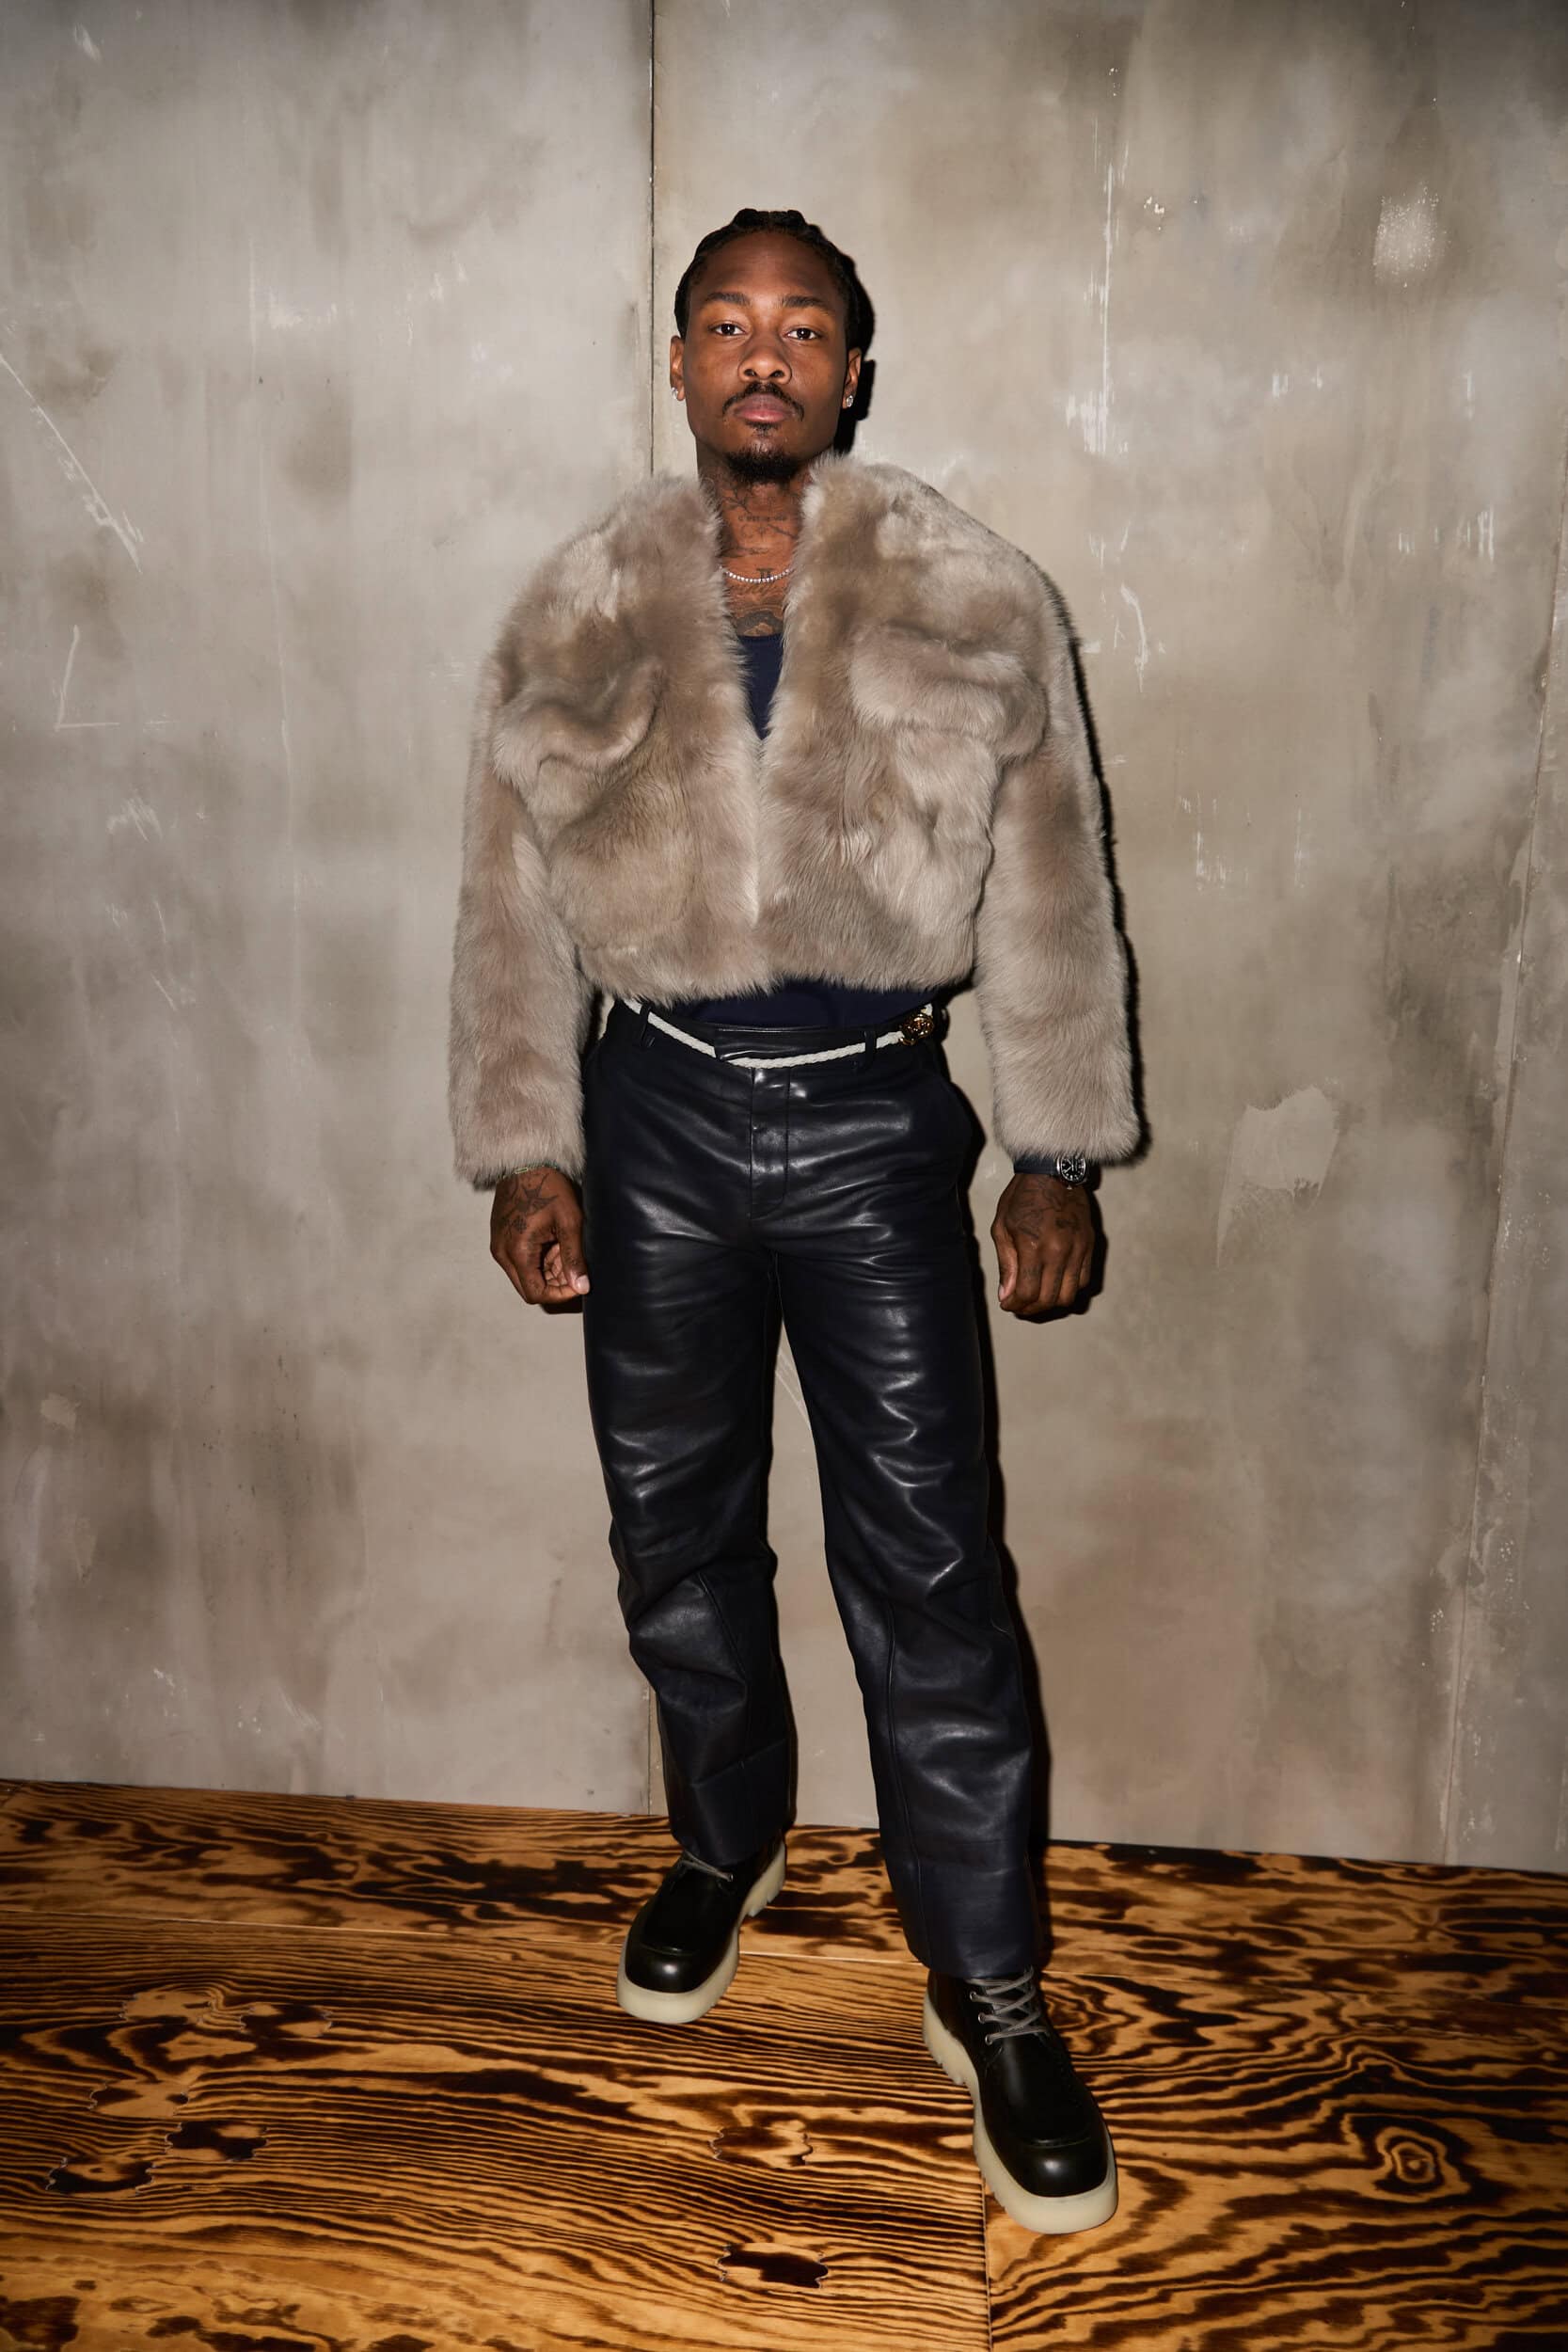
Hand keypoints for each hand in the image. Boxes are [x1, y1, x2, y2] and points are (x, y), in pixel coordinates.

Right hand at [490, 1166, 589, 1306]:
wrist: (525, 1161)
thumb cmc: (549, 1187)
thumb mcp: (569, 1222)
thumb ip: (574, 1258)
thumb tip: (582, 1287)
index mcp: (517, 1252)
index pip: (536, 1294)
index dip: (560, 1294)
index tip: (579, 1282)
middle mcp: (502, 1253)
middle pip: (528, 1288)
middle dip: (554, 1283)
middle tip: (573, 1265)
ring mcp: (498, 1245)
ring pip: (524, 1275)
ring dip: (546, 1270)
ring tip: (563, 1248)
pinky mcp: (500, 1237)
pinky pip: (518, 1261)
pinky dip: (536, 1259)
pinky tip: (551, 1241)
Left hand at [991, 1173, 1094, 1315]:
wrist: (1053, 1171)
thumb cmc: (1023, 1196)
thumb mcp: (1002, 1226)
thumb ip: (1006, 1263)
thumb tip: (1007, 1295)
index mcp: (1033, 1246)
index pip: (1027, 1293)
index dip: (1014, 1306)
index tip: (1007, 1305)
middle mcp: (1059, 1251)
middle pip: (1049, 1300)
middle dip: (1030, 1310)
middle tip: (1019, 1306)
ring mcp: (1078, 1249)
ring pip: (1069, 1296)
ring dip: (1051, 1303)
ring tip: (1037, 1297)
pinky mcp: (1090, 1246)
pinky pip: (1084, 1281)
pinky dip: (1069, 1289)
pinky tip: (1055, 1283)